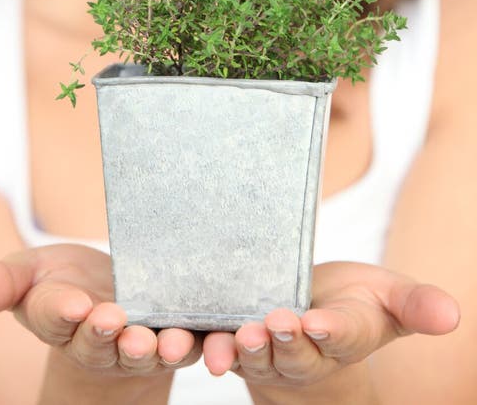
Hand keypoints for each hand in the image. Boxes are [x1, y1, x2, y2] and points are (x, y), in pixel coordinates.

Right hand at [0, 243, 200, 378]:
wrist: (113, 295)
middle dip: (109, 334)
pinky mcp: (182, 335)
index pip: (59, 317)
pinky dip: (204, 343)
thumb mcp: (28, 274)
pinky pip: (195, 343)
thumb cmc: (65, 284)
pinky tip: (212, 336)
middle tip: (115, 323)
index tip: (73, 305)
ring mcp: (143, 340)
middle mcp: (103, 337)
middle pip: (105, 339)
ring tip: (162, 340)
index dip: (66, 312)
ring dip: (157, 346)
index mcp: (62, 319)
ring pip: (151, 349)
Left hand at [201, 261, 459, 387]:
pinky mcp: (236, 341)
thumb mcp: (390, 297)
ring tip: (241, 335)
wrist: (315, 319)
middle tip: (276, 323)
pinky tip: (201, 341)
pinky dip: (211, 344)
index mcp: (345, 336)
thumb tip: (454, 314)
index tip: (321, 322)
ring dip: (246, 348)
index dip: (331, 331)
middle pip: (294, 351)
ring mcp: (268, 350)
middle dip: (285, 340)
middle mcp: (305, 352)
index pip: (341, 336)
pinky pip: (221, 346)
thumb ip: (416, 304)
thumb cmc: (357, 303)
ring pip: (255, 355)